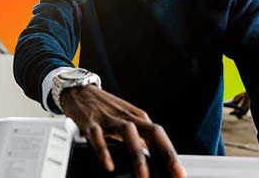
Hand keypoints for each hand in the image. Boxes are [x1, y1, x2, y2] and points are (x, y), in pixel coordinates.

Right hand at [59, 85, 185, 177]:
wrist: (78, 90)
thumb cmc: (104, 108)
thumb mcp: (125, 120)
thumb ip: (139, 138)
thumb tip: (153, 160)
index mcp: (137, 117)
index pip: (159, 135)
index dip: (171, 154)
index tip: (180, 172)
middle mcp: (127, 117)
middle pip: (152, 132)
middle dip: (165, 153)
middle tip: (173, 174)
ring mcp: (109, 118)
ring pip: (129, 134)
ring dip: (138, 156)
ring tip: (143, 176)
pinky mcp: (90, 122)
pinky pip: (98, 137)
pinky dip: (104, 152)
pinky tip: (109, 166)